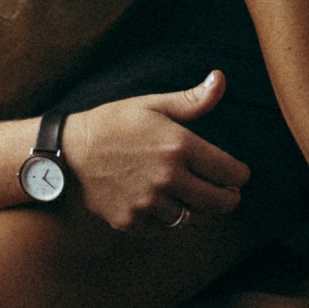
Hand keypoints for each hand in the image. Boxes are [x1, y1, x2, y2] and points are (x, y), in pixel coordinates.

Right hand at [61, 72, 248, 231]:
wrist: (69, 150)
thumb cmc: (115, 122)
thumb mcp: (154, 105)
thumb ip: (193, 100)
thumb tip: (222, 78)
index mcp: (179, 146)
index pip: (229, 172)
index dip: (239, 176)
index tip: (239, 176)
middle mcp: (167, 178)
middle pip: (217, 203)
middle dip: (229, 199)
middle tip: (229, 194)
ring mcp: (148, 203)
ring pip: (190, 218)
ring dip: (194, 208)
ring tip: (191, 195)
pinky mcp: (130, 221)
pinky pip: (162, 229)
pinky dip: (166, 219)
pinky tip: (162, 203)